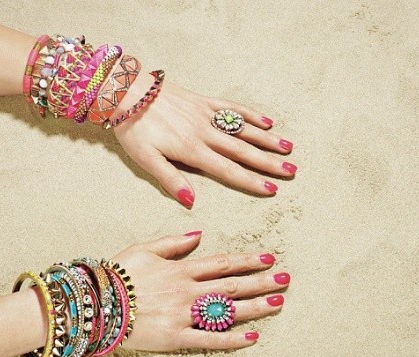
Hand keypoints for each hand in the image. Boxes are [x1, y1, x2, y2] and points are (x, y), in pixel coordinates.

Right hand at [112, 232, 289, 350]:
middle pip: (232, 285)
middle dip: (261, 281)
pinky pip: (209, 339)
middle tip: (285, 278)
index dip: (247, 260)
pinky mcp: (176, 337)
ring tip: (278, 303)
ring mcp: (183, 315)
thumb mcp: (143, 249)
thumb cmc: (116, 274)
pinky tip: (252, 337)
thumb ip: (172, 242)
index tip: (268, 258)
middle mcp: (187, 291)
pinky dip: (231, 339)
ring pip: (226, 311)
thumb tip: (198, 234)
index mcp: (180, 269)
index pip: (222, 263)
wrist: (95, 303)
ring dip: (255, 307)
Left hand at [113, 79, 296, 207]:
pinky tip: (265, 121)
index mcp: (192, 150)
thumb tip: (191, 202)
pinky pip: (231, 108)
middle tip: (291, 171)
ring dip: (266, 140)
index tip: (271, 189)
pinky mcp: (203, 102)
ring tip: (287, 148)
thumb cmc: (135, 129)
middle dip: (269, 162)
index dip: (251, 181)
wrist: (127, 92)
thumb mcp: (146, 159)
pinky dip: (250, 115)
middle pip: (243, 151)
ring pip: (242, 130)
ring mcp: (206, 115)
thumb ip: (170, 179)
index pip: (228, 170)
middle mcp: (205, 133)